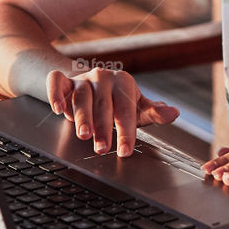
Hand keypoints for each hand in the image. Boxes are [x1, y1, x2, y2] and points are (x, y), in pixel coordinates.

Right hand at [46, 67, 178, 156]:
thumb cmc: (117, 101)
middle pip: (103, 105)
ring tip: (83, 135)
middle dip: (103, 128)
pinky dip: (55, 93)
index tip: (125, 151)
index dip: (126, 131)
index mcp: (124, 82)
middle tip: (102, 149)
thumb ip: (153, 112)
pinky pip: (56, 82)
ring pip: (81, 96)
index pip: (126, 109)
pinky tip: (57, 109)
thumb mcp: (136, 106)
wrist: (90, 85)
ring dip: (82, 116)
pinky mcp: (63, 80)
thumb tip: (174, 113)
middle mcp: (103, 77)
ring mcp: (82, 78)